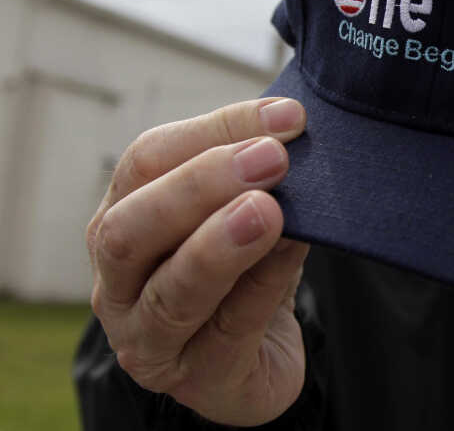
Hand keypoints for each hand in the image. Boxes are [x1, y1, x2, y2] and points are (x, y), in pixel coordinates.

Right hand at [85, 97, 309, 425]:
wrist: (259, 358)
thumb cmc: (244, 271)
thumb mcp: (244, 214)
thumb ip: (256, 178)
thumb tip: (291, 134)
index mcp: (121, 219)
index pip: (147, 161)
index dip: (216, 131)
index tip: (286, 117)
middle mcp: (118, 281)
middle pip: (132, 227)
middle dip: (202, 184)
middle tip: (271, 158)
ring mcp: (148, 338)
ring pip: (169, 291)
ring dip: (221, 243)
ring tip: (268, 211)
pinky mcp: (197, 378)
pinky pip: (228, 329)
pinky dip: (263, 284)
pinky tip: (292, 251)